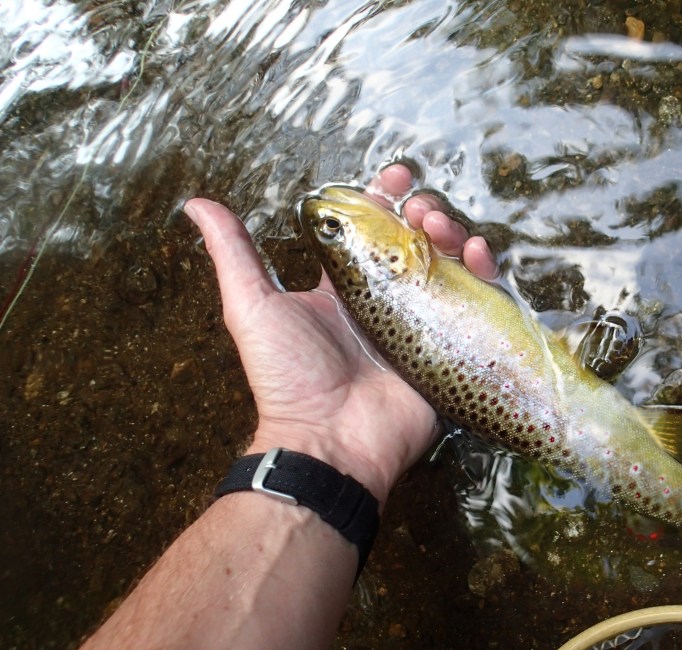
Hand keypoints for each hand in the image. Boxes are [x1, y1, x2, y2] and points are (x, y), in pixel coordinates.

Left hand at [186, 165, 494, 503]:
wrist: (331, 442)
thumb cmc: (289, 378)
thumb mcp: (252, 308)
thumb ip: (234, 254)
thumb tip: (197, 204)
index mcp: (346, 288)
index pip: (372, 230)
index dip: (385, 198)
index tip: (396, 177)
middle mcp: (388, 301)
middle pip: (417, 242)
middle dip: (425, 213)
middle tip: (421, 209)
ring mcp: (424, 324)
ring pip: (450, 264)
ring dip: (454, 235)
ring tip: (444, 228)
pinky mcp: (453, 348)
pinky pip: (478, 304)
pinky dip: (484, 273)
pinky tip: (478, 255)